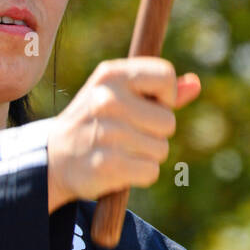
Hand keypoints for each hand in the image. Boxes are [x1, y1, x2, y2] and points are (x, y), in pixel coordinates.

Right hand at [46, 57, 200, 212]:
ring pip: (161, 149)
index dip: (166, 97)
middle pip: (168, 121)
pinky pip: (151, 171)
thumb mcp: (119, 96)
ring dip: (147, 156)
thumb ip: (157, 90)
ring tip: (120, 151)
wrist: (54, 159)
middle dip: (155, 133)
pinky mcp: (108, 164)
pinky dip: (140, 175)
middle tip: (128, 135)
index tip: (150, 107)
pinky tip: (119, 168)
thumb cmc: (95, 122)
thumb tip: (195, 85)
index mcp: (111, 75)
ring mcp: (107, 133)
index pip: (165, 76)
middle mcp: (107, 100)